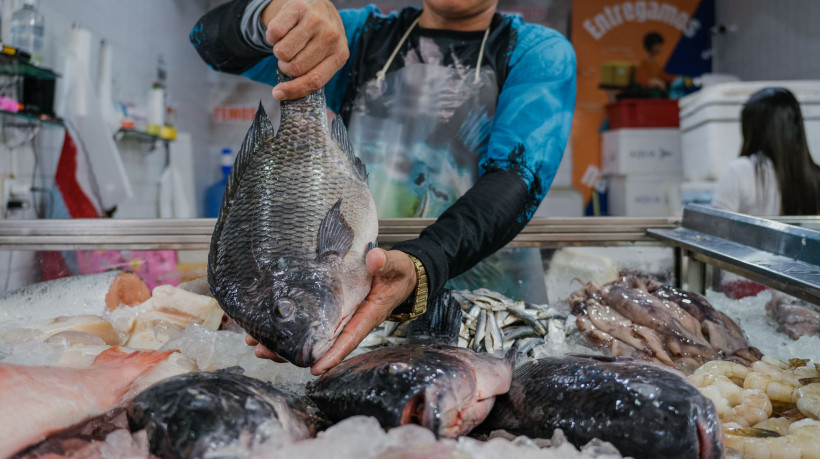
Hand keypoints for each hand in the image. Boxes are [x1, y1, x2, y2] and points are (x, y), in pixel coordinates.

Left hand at [243, 248, 417, 373]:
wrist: (399, 274)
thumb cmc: (398, 273)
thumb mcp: (396, 266)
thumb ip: (385, 263)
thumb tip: (374, 259)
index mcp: (368, 314)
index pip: (349, 337)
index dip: (333, 353)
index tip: (315, 367)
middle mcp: (351, 320)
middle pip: (321, 343)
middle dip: (294, 352)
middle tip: (265, 352)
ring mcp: (340, 317)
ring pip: (311, 337)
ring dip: (284, 343)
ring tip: (257, 345)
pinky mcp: (332, 310)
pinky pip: (310, 324)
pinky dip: (289, 329)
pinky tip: (266, 329)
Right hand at [263, 0, 348, 99]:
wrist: (318, 5)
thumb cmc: (319, 38)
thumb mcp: (324, 57)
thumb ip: (313, 75)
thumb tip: (282, 94)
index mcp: (340, 55)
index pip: (314, 80)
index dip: (293, 90)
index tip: (277, 93)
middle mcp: (331, 37)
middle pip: (296, 67)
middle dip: (286, 66)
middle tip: (290, 58)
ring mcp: (316, 21)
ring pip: (283, 52)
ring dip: (279, 52)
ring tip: (288, 43)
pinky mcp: (299, 7)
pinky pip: (275, 33)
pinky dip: (272, 36)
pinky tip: (283, 31)